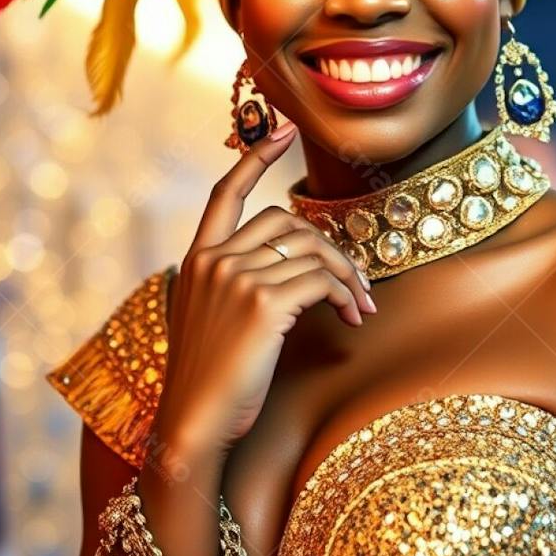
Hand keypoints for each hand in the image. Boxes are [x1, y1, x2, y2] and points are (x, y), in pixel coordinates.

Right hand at [151, 123, 375, 466]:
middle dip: (331, 248)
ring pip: (313, 251)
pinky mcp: (263, 304)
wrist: (194, 425)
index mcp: (197, 259)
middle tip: (357, 283)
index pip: (224, 192)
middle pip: (288, 222)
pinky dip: (346, 295)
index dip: (255, 156)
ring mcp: (236, 279)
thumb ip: (233, 284)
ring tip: (361, 305)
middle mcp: (214, 260)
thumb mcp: (210, 320)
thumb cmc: (210, 382)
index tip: (283, 130)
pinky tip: (352, 317)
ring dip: (348, 276)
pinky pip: (322, 281)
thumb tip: (292, 267)